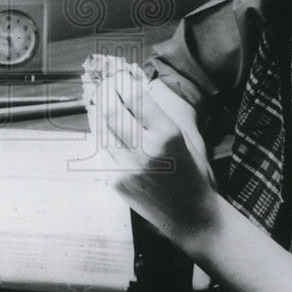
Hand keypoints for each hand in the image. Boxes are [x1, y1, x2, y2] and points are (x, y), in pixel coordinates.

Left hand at [94, 67, 221, 257]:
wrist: (191, 217)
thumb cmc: (193, 174)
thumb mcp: (188, 136)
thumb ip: (165, 111)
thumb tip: (142, 85)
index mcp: (168, 134)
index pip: (135, 97)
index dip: (122, 81)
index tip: (118, 74)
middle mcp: (146, 149)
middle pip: (113, 110)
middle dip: (105, 92)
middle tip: (103, 83)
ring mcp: (128, 167)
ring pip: (102, 130)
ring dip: (97, 111)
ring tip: (97, 99)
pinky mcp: (116, 180)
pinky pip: (102, 150)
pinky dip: (100, 135)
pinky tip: (102, 126)